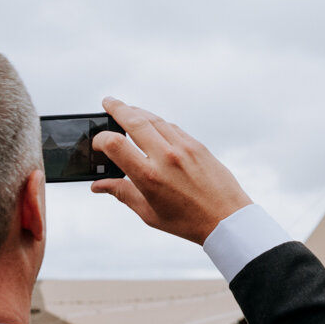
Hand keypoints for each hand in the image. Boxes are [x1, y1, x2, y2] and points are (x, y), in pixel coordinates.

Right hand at [90, 100, 254, 244]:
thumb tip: (98, 185)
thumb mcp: (149, 213)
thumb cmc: (186, 221)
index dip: (100, 139)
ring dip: (137, 111)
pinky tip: (151, 124)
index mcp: (149, 177)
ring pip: (154, 119)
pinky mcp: (197, 145)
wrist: (227, 218)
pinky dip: (158, 122)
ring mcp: (183, 148)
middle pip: (134, 121)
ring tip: (126, 109)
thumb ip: (122, 193)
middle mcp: (165, 157)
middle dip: (117, 108)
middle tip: (107, 102)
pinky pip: (172, 126)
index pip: (115, 144)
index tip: (97, 143)